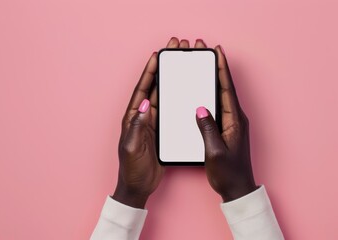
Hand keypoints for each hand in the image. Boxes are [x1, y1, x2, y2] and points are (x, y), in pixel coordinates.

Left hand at [112, 38, 180, 207]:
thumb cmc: (132, 168)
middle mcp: (142, 116)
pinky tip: (185, 91)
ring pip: (162, 95)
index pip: (142, 89)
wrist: (138, 185)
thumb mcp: (133, 147)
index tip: (157, 54)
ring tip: (180, 65)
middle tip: (172, 52)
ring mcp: (152, 122)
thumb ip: (138, 126)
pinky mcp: (160, 130)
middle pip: (153, 87)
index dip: (149, 71)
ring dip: (170, 80)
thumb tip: (146, 104)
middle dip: (162, 68)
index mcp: (132, 117)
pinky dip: (176, 98)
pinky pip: (169, 110)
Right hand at [195, 44, 257, 201]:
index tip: (217, 52)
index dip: (222, 70)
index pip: (227, 89)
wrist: (237, 189)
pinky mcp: (227, 129)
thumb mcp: (214, 151)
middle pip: (226, 88)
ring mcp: (232, 124)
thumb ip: (207, 128)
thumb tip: (200, 108)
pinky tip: (202, 94)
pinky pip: (218, 107)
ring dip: (214, 81)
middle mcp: (236, 119)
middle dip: (217, 69)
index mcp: (235, 121)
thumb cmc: (228, 173)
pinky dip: (211, 96)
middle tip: (208, 53)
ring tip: (204, 68)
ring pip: (222, 96)